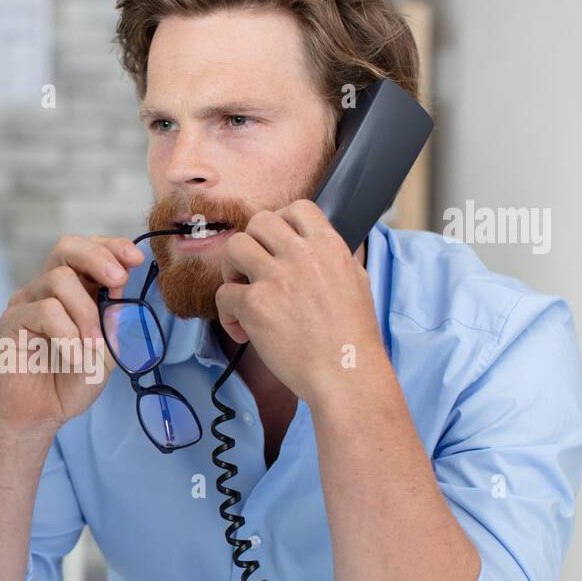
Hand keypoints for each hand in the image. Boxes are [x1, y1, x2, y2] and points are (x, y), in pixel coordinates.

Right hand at [0, 234, 145, 438]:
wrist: (39, 415)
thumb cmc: (71, 380)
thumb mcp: (108, 349)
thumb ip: (115, 319)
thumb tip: (120, 288)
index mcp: (73, 290)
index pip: (89, 250)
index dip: (112, 247)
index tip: (137, 260)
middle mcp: (47, 289)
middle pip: (67, 247)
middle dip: (98, 257)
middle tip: (118, 280)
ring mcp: (27, 302)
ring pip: (59, 280)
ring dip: (85, 313)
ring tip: (93, 346)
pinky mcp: (11, 321)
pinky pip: (44, 311)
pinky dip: (67, 335)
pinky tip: (73, 358)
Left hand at [215, 200, 384, 405]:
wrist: (346, 372)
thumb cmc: (353, 337)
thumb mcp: (357, 281)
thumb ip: (334, 259)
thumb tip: (319, 247)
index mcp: (329, 246)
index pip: (297, 208)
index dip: (281, 223)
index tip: (278, 246)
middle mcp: (301, 255)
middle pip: (259, 221)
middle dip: (253, 243)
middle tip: (255, 270)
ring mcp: (276, 277)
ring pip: (234, 247)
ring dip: (232, 270)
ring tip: (243, 293)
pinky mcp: (255, 305)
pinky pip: (224, 294)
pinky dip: (228, 314)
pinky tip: (244, 331)